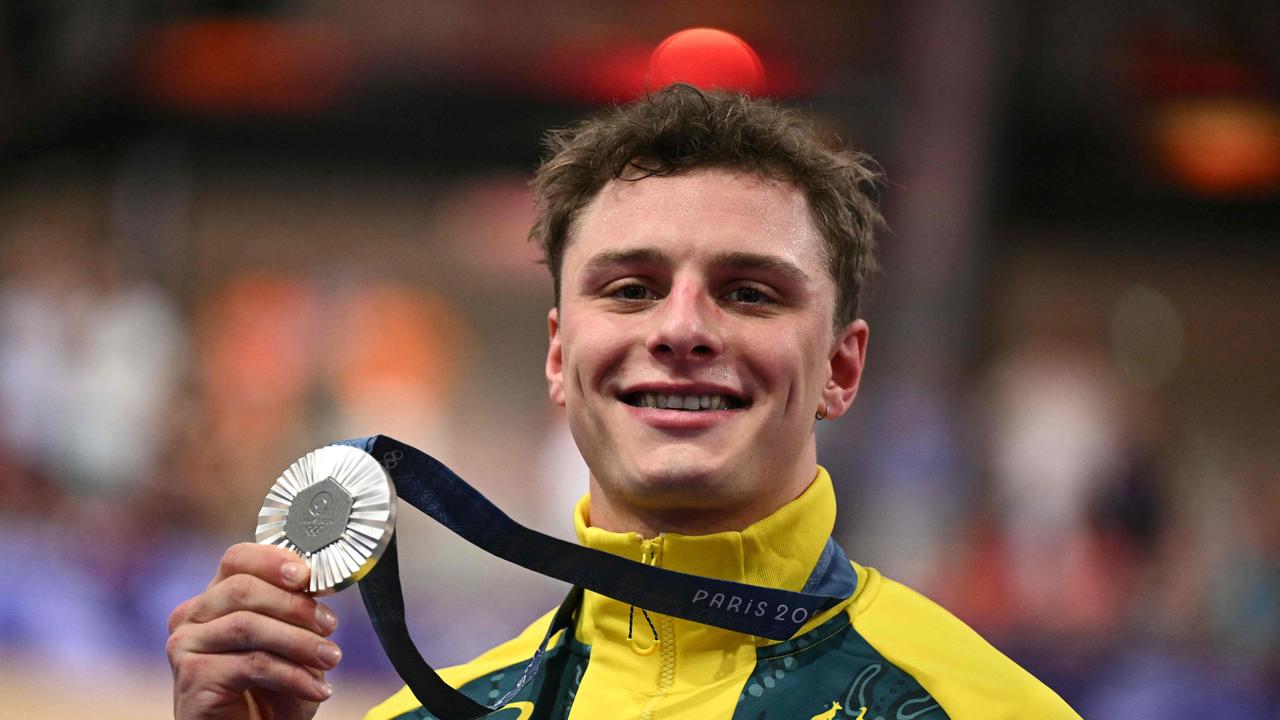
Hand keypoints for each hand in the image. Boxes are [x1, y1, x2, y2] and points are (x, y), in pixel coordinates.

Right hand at [168, 543, 340, 719]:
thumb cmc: (269, 691)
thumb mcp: (289, 643)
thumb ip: (295, 610)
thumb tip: (317, 582)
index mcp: (215, 598)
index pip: (237, 559)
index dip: (273, 559)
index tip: (308, 574)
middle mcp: (192, 617)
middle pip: (241, 588)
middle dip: (294, 605)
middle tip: (330, 625)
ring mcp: (186, 646)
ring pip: (247, 626)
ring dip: (299, 641)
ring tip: (331, 659)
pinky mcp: (193, 677)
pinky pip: (251, 665)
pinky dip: (293, 675)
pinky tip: (317, 688)